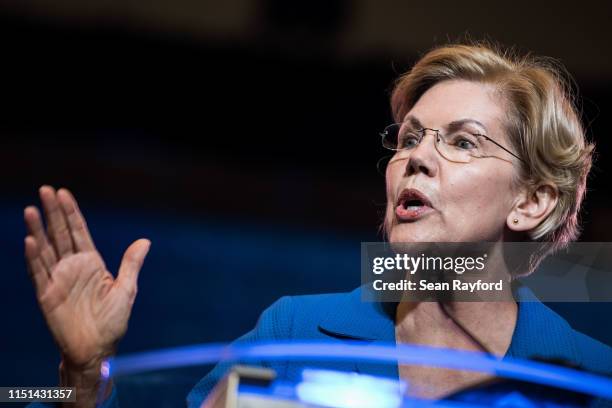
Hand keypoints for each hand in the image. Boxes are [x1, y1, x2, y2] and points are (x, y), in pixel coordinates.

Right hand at [24, 186, 149, 371]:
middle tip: (45, 189)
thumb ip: (131, 264)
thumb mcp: (126, 289)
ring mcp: (58, 279)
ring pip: (45, 249)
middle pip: (60, 234)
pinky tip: (29, 240)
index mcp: (91, 263)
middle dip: (53, 213)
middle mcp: (72, 267)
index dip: (71, 212)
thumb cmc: (112, 321)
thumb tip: (145, 241)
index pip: (78, 231)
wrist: (97, 348)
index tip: (63, 193)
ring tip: (32, 209)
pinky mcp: (46, 294)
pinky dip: (33, 257)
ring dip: (38, 230)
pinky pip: (38, 272)